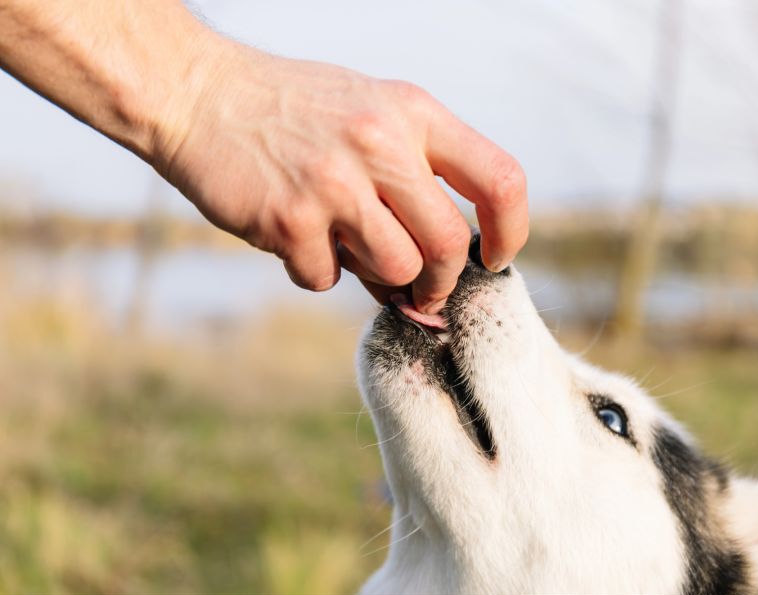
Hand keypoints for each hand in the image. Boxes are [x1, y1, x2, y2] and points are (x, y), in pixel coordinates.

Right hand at [154, 40, 527, 313]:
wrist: (199, 95)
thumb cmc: (295, 113)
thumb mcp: (370, 114)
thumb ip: (413, 178)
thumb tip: (438, 271)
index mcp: (413, 112)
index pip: (498, 179)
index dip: (512, 231)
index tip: (496, 257)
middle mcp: (380, 143)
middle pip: (450, 245)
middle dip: (441, 282)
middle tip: (422, 289)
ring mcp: (333, 182)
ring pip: (397, 271)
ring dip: (376, 276)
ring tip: (344, 242)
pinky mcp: (289, 219)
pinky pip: (326, 279)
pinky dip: (314, 269)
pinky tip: (294, 234)